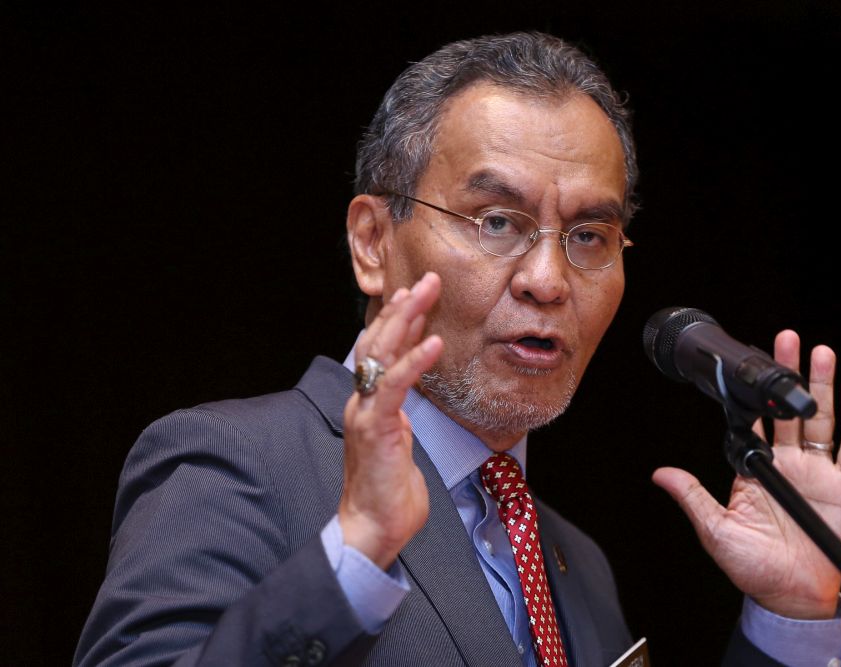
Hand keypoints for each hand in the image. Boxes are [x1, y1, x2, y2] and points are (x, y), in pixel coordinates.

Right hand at [339, 272, 442, 569]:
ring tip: (426, 293)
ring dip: (406, 319)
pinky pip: (395, 385)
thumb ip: (401, 413)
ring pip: (382, 353)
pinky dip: (415, 361)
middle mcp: (362, 401)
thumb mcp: (400, 441)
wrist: (373, 529)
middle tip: (427, 279)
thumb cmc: (389, 492)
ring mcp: (366, 411)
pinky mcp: (376, 427)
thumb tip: (412, 394)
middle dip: (403, 307)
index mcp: (369, 403)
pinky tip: (433, 342)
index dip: (398, 320)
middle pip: (379, 341)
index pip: (381, 351)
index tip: (416, 294)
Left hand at [652, 330, 840, 618]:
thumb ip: (693, 497)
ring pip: (820, 420)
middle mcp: (786, 464)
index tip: (748, 367)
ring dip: (821, 387)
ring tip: (822, 353)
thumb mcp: (715, 530)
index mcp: (754, 470)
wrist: (790, 595)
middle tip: (786, 340)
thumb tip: (661, 474)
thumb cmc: (753, 567)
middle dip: (786, 375)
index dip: (751, 396)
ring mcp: (815, 472)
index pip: (752, 422)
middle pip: (786, 411)